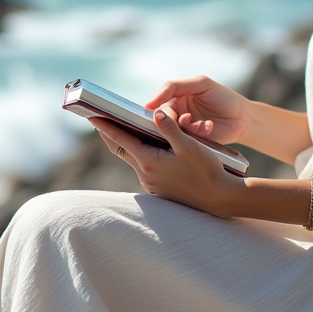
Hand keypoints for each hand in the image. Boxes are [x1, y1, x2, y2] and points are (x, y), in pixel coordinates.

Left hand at [91, 108, 243, 215]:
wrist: (220, 198)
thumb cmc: (207, 171)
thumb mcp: (189, 146)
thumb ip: (170, 128)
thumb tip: (155, 112)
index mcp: (149, 162)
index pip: (120, 140)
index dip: (105, 126)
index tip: (92, 115)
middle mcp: (146, 175)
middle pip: (122, 149)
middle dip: (111, 133)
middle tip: (101, 118)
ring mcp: (151, 183)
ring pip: (133, 157)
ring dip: (128, 142)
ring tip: (123, 126)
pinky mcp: (159, 188)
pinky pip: (144, 166)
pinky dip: (140, 152)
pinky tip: (147, 144)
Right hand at [143, 76, 250, 145]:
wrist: (243, 117)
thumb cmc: (223, 97)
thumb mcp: (200, 84)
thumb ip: (175, 87)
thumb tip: (149, 103)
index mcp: (177, 99)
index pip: (159, 105)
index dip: (157, 110)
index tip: (156, 114)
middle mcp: (179, 114)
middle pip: (163, 120)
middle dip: (172, 121)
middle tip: (185, 120)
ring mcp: (186, 129)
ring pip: (175, 131)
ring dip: (188, 127)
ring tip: (202, 124)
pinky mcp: (194, 142)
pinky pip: (187, 139)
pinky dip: (198, 132)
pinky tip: (210, 126)